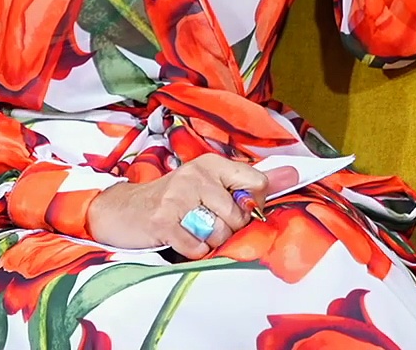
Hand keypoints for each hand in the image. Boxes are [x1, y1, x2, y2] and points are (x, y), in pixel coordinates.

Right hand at [85, 153, 271, 254]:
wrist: (121, 211)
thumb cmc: (172, 199)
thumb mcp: (210, 183)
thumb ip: (251, 181)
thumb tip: (294, 173)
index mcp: (212, 164)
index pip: (258, 183)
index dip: (253, 205)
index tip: (236, 208)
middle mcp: (196, 175)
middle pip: (240, 214)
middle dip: (228, 228)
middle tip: (206, 223)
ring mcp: (178, 197)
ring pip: (220, 232)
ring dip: (210, 241)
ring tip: (192, 231)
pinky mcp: (163, 220)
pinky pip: (197, 247)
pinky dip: (193, 251)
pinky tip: (181, 240)